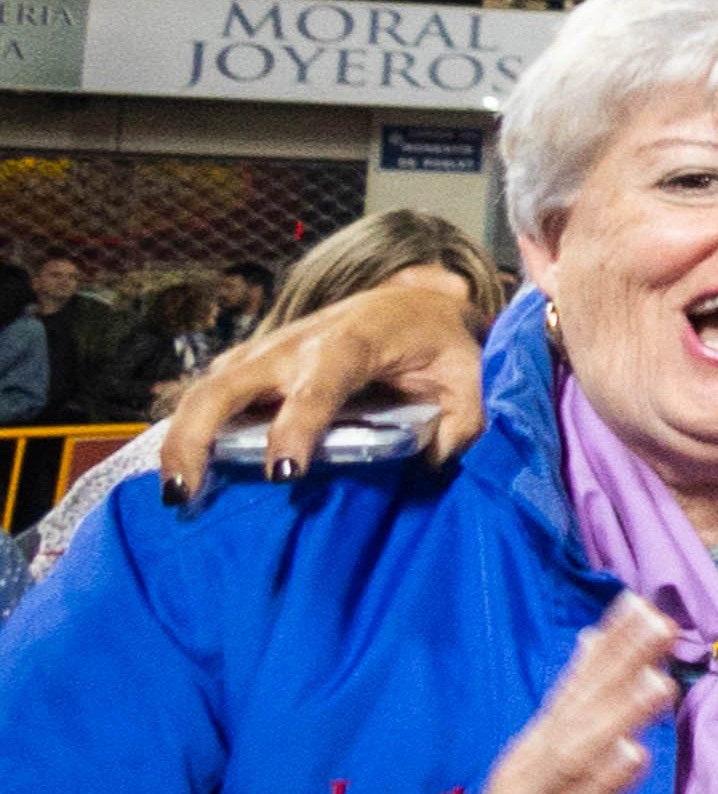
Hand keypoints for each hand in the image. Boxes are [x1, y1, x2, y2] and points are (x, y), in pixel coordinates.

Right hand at [161, 269, 486, 498]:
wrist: (413, 300)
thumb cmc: (439, 342)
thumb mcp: (468, 374)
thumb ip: (461, 420)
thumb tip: (432, 463)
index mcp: (354, 342)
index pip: (318, 386)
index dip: (296, 428)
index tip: (280, 473)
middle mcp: (297, 343)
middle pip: (230, 384)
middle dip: (199, 435)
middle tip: (185, 492)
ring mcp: (268, 350)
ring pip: (206, 388)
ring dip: (181, 437)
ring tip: (174, 494)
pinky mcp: (253, 361)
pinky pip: (209, 391)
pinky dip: (189, 428)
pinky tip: (183, 470)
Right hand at [378, 599, 677, 793]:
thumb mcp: (541, 763)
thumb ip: (572, 706)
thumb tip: (595, 642)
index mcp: (540, 746)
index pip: (577, 684)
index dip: (610, 643)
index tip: (643, 598)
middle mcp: (536, 767)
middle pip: (581, 708)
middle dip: (620, 664)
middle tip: (660, 620)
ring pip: (580, 755)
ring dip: (619, 716)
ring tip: (657, 680)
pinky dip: (603, 784)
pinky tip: (634, 757)